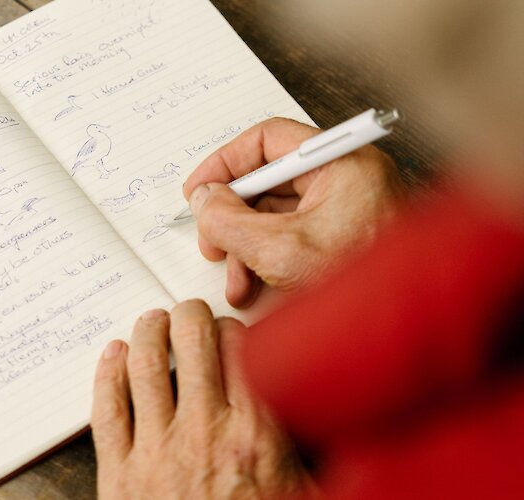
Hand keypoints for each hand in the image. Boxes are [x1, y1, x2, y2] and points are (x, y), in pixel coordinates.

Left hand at [91, 300, 311, 498]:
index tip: (229, 330)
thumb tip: (351, 436)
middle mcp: (205, 431)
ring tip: (150, 321)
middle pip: (192, 341)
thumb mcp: (305, 497)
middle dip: (189, 316)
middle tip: (187, 312)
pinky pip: (106, 408)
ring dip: (147, 332)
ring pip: (145, 365)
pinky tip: (113, 354)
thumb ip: (313, 457)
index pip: (243, 350)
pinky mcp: (118, 472)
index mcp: (256, 435)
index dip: (233, 329)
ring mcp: (156, 449)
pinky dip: (107, 373)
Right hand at [184, 117, 403, 309]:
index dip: (225, 163)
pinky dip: (266, 259)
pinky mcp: (342, 237)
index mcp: (342, 162)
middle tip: (212, 240)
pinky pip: (290, 236)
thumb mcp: (280, 251)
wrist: (404, 327)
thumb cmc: (364, 286)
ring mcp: (345, 209)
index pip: (269, 140)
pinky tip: (253, 286)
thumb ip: (229, 221)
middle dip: (233, 217)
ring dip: (245, 247)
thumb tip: (204, 201)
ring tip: (235, 280)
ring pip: (275, 215)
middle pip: (268, 182)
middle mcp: (345, 179)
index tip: (200, 188)